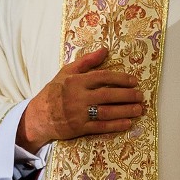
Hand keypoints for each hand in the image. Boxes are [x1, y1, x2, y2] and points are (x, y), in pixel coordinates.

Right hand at [17, 47, 143, 153]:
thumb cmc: (54, 92)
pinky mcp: (79, 128)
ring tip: (138, 109)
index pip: (102, 77)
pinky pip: (100, 126)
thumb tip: (105, 50)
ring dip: (125, 110)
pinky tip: (128, 123)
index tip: (134, 81)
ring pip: (106, 111)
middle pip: (107, 95)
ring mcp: (79, 114)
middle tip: (140, 96)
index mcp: (76, 81)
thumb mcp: (66, 72)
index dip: (120, 78)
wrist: (38, 116)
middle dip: (127, 95)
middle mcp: (78, 97)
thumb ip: (86, 62)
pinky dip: (115, 125)